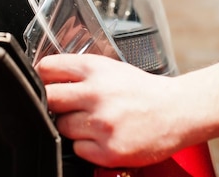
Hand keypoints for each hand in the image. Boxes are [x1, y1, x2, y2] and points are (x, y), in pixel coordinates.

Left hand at [35, 53, 188, 166]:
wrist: (177, 111)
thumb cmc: (142, 90)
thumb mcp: (110, 68)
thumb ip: (79, 72)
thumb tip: (46, 77)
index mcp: (95, 69)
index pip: (47, 69)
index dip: (41, 77)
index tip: (44, 83)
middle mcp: (96, 94)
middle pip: (48, 99)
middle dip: (54, 104)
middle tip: (66, 106)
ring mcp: (102, 123)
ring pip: (62, 127)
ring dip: (71, 126)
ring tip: (93, 121)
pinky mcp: (108, 150)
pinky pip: (78, 149)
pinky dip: (86, 146)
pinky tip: (103, 136)